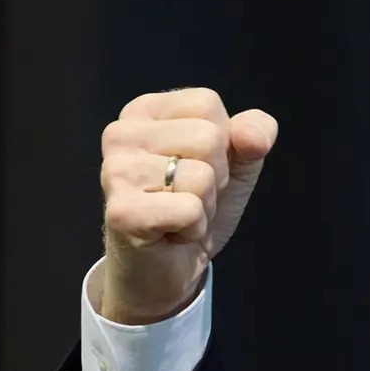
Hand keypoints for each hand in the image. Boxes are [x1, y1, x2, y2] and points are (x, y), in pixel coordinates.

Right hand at [95, 87, 277, 323]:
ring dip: (203, 205)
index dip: (221, 142)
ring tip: (177, 214)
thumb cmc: (195, 206)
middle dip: (215, 177)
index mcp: (144, 111)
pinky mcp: (121, 211)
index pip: (207, 103)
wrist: (169, 266)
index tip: (198, 167)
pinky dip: (193, 228)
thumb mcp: (236, 163)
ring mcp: (115, 172)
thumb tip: (254, 133)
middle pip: (207, 137)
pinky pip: (189, 210)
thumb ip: (253, 136)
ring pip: (201, 176)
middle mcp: (120, 133)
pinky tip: (170, 233)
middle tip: (188, 196)